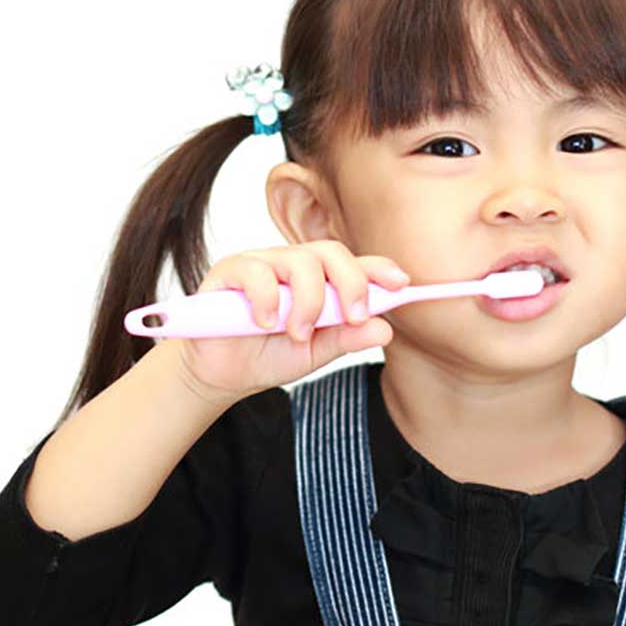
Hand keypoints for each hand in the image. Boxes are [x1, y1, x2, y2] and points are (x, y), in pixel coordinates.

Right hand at [175, 240, 409, 402]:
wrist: (223, 373)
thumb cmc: (269, 355)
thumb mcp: (317, 353)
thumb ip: (347, 338)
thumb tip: (385, 328)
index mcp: (320, 281)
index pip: (355, 264)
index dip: (379, 269)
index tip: (401, 283)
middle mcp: (294, 265)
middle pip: (332, 252)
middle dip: (350, 283)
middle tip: (351, 317)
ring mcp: (263, 262)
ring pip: (299, 260)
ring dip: (307, 302)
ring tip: (297, 334)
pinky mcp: (231, 270)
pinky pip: (257, 271)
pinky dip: (267, 300)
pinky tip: (265, 324)